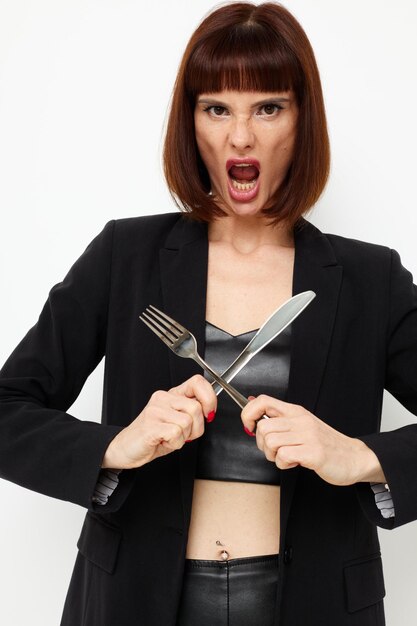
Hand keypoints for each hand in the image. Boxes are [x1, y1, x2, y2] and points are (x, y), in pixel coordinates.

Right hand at [102, 375, 215, 469]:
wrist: (126, 448)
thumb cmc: (154, 436)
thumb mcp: (176, 421)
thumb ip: (192, 413)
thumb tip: (210, 410)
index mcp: (171, 394)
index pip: (197, 382)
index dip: (209, 398)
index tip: (209, 413)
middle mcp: (163, 398)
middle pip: (196, 408)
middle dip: (196, 428)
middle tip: (183, 434)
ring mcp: (156, 410)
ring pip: (187, 422)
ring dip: (183, 438)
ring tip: (169, 438)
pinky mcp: (151, 424)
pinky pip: (176, 433)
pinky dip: (174, 444)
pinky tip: (163, 442)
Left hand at [241, 396, 384, 485]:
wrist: (354, 457)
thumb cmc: (325, 443)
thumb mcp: (301, 425)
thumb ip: (279, 418)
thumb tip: (252, 404)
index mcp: (295, 412)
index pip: (263, 401)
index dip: (248, 413)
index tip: (249, 426)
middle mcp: (300, 420)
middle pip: (262, 427)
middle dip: (262, 444)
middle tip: (275, 450)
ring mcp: (308, 436)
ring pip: (270, 442)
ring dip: (273, 456)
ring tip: (287, 457)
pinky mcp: (313, 452)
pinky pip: (284, 456)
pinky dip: (284, 464)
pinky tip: (295, 462)